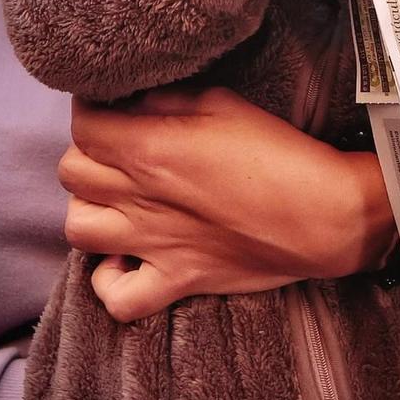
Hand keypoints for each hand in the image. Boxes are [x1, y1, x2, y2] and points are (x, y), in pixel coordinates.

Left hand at [60, 87, 394, 320]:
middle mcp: (141, 198)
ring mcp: (153, 245)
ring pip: (77, 228)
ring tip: (117, 202)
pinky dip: (110, 284)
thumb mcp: (224, 103)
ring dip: (91, 211)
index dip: (91, 112)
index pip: (83, 126)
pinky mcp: (176, 281)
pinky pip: (117, 299)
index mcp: (150, 148)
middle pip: (72, 172)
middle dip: (89, 155)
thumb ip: (168, 100)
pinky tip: (125, 261)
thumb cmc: (280, 153)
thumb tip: (135, 100)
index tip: (109, 110)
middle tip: (117, 151)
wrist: (327, 214)